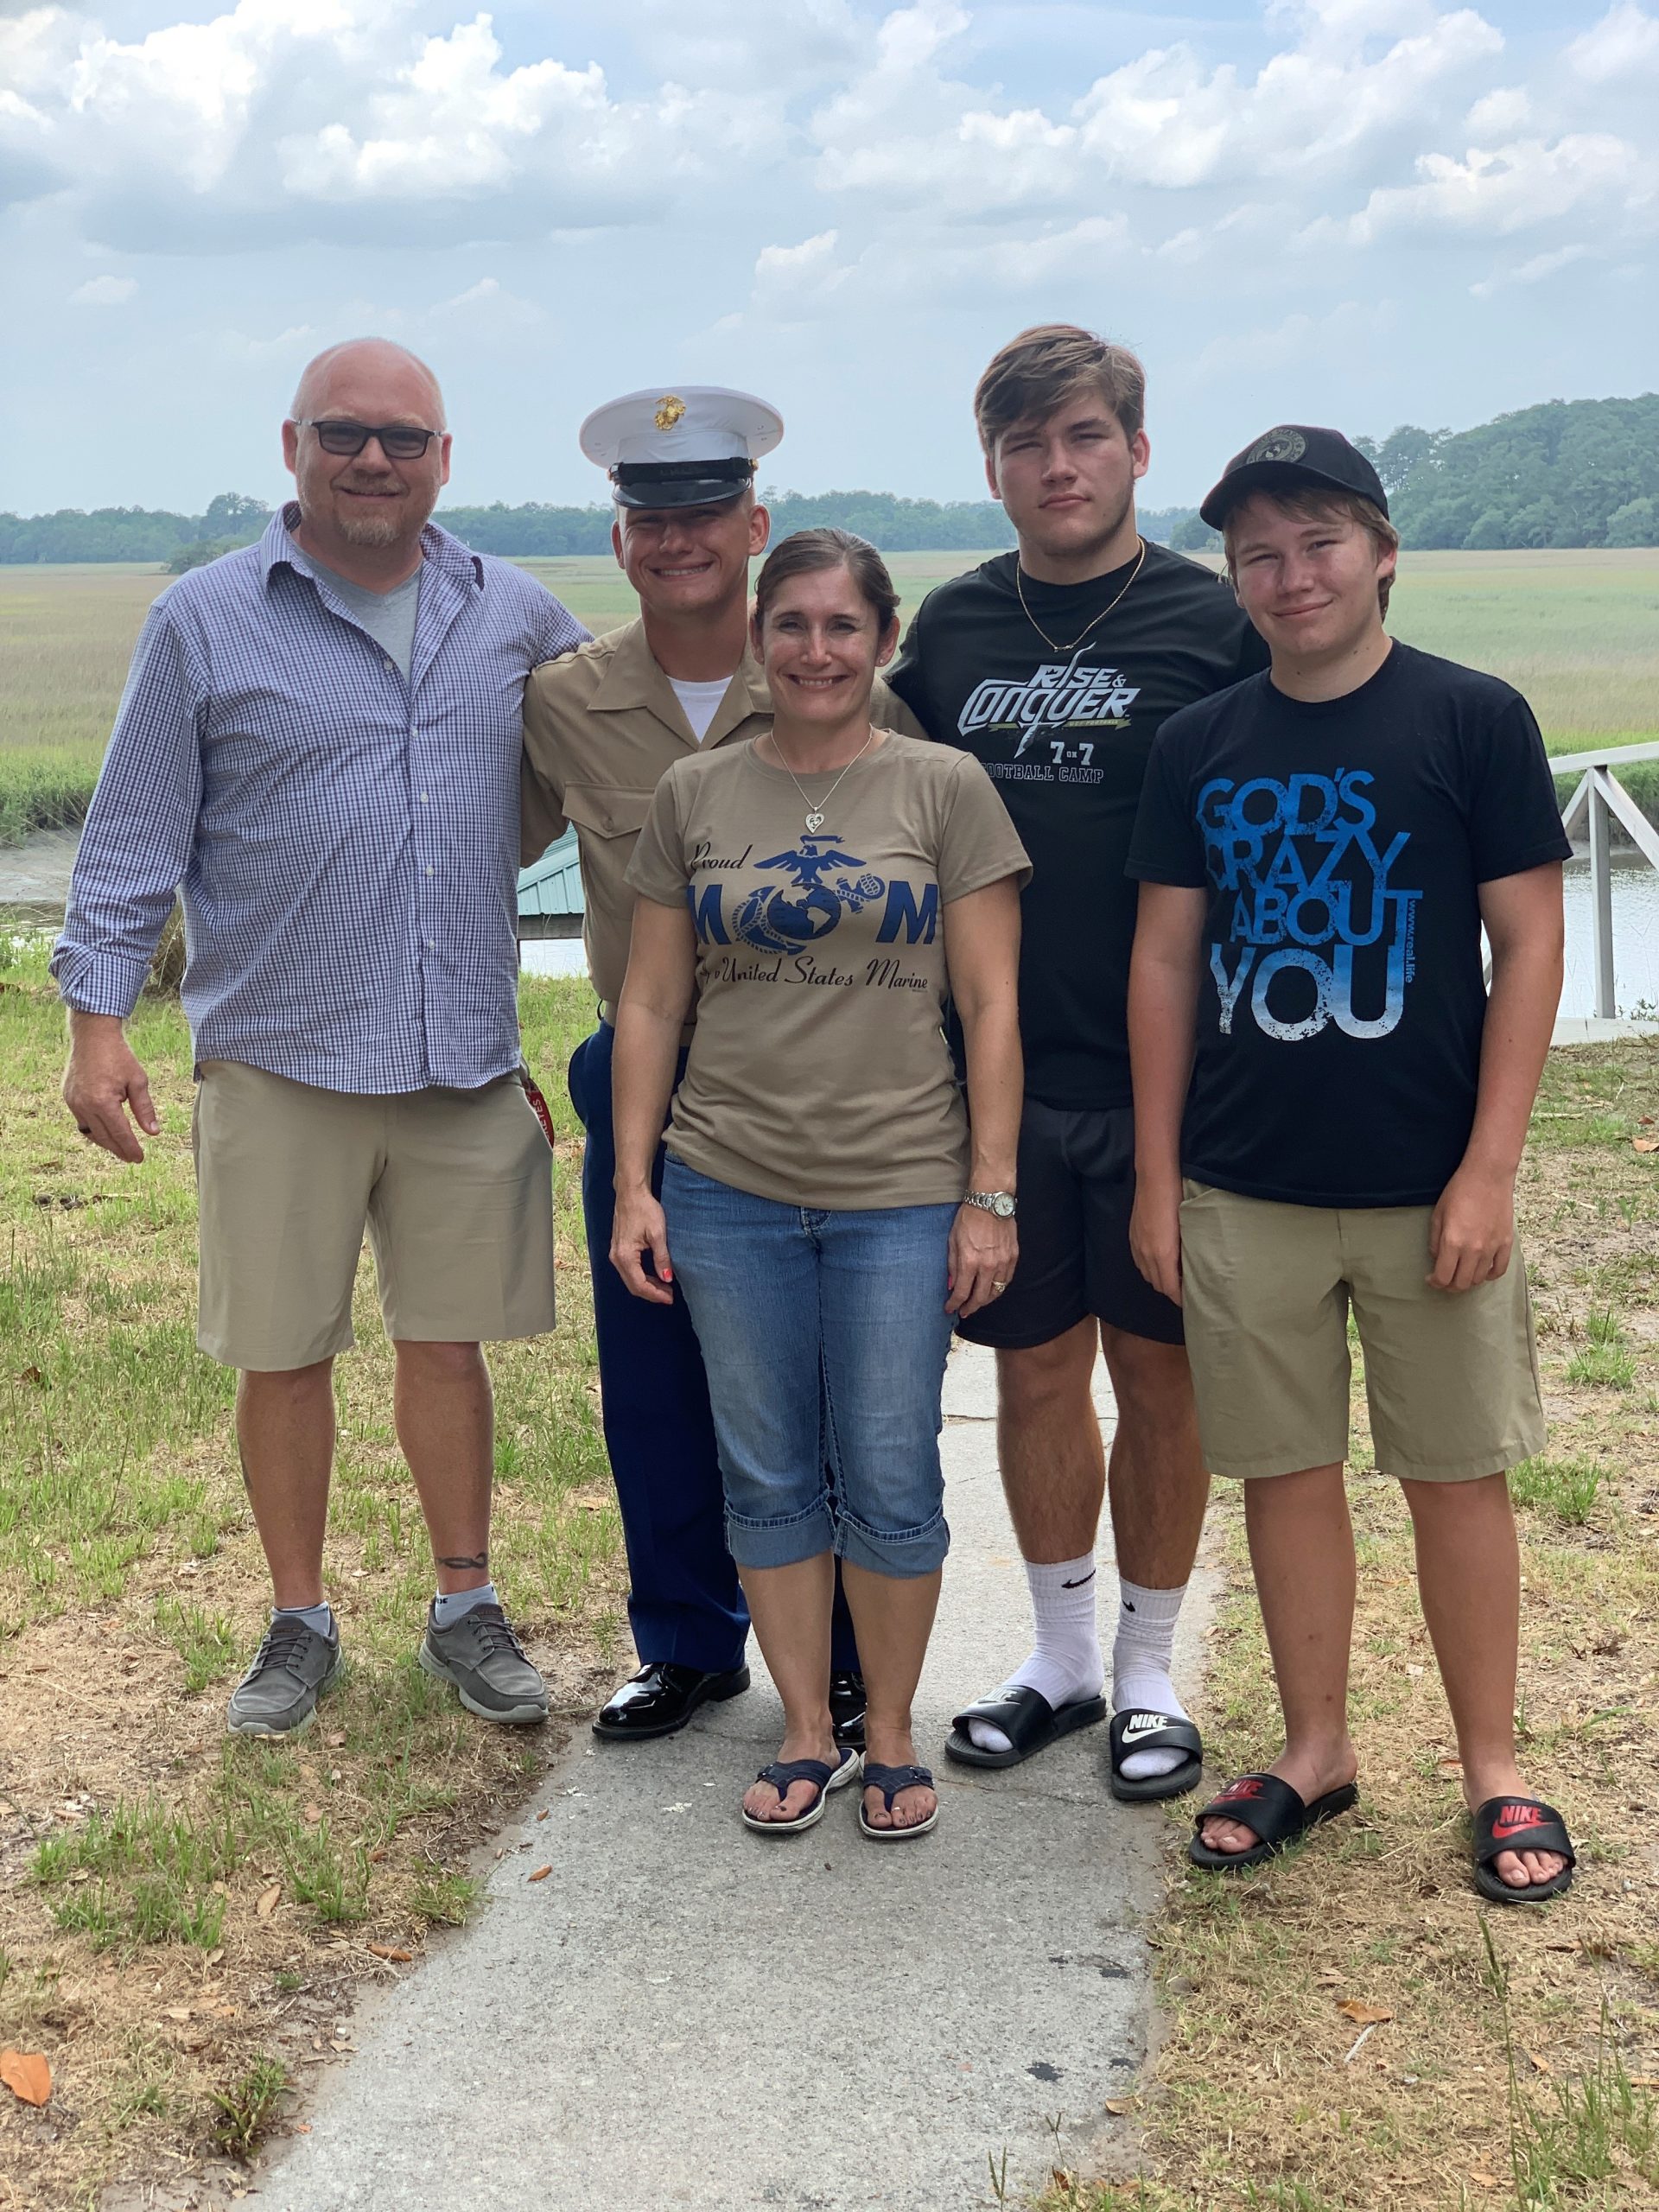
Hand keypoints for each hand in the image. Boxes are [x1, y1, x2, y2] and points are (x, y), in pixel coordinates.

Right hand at [63, 1013, 158, 1163]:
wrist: (92, 1036)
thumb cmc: (118, 1056)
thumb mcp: (138, 1081)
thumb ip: (145, 1109)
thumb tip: (153, 1133)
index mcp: (103, 1102)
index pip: (120, 1134)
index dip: (131, 1148)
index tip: (140, 1159)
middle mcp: (84, 1106)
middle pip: (104, 1137)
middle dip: (119, 1150)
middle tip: (132, 1158)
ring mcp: (73, 1102)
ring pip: (91, 1132)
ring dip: (106, 1143)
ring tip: (120, 1149)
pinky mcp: (68, 1097)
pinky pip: (82, 1121)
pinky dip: (94, 1130)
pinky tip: (105, 1133)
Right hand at [610, 1183, 674, 1305]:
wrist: (631, 1193)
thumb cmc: (644, 1209)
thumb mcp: (658, 1234)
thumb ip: (662, 1258)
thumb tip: (667, 1278)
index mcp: (625, 1255)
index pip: (639, 1284)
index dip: (655, 1294)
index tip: (670, 1298)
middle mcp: (616, 1257)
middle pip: (633, 1285)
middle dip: (652, 1293)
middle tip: (670, 1296)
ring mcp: (615, 1254)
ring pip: (631, 1279)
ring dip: (647, 1286)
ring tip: (665, 1287)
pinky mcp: (618, 1249)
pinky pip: (629, 1270)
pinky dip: (642, 1277)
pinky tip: (655, 1276)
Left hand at [946, 1204, 1016, 1318]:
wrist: (990, 1202)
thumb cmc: (969, 1218)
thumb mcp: (953, 1241)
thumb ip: (953, 1266)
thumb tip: (952, 1285)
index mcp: (970, 1261)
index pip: (962, 1292)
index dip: (955, 1304)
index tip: (950, 1308)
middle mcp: (988, 1265)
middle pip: (980, 1297)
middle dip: (970, 1307)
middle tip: (964, 1311)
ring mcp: (1003, 1262)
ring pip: (996, 1292)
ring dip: (985, 1300)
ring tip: (977, 1302)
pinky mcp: (1013, 1257)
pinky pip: (1006, 1280)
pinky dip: (998, 1288)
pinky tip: (991, 1289)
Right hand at [1129, 1180, 1182, 1305]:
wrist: (1155, 1177)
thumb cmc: (1178, 1199)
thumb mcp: (1188, 1228)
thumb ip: (1187, 1252)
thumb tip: (1193, 1267)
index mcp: (1163, 1254)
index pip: (1170, 1288)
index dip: (1180, 1299)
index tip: (1192, 1302)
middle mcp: (1147, 1254)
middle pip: (1158, 1285)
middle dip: (1171, 1292)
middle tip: (1187, 1291)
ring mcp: (1137, 1245)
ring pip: (1147, 1275)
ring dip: (1160, 1281)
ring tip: (1175, 1278)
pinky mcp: (1132, 1237)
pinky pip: (1139, 1262)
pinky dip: (1149, 1269)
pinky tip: (1158, 1263)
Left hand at [1428, 1162, 1514, 1291]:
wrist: (1488, 1175)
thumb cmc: (1459, 1191)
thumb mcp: (1438, 1215)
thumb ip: (1435, 1241)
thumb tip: (1437, 1259)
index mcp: (1453, 1242)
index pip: (1443, 1276)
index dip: (1435, 1282)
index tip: (1431, 1279)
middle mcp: (1473, 1249)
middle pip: (1461, 1283)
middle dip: (1450, 1286)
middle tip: (1445, 1280)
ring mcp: (1492, 1247)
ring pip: (1479, 1279)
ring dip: (1468, 1281)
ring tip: (1461, 1273)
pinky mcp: (1506, 1243)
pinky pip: (1499, 1270)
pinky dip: (1489, 1275)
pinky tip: (1481, 1271)